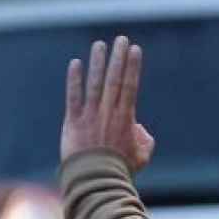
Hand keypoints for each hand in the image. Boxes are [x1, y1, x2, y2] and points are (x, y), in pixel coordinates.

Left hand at [62, 36, 156, 170]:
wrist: (96, 179)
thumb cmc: (121, 170)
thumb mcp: (142, 156)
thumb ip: (144, 140)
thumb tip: (139, 128)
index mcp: (126, 119)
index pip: (131, 86)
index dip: (133, 66)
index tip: (135, 50)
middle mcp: (108, 112)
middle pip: (115, 79)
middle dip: (119, 58)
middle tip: (121, 39)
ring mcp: (90, 115)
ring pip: (95, 83)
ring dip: (98, 62)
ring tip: (100, 45)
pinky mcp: (73, 121)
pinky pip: (74, 96)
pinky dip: (74, 79)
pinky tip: (75, 63)